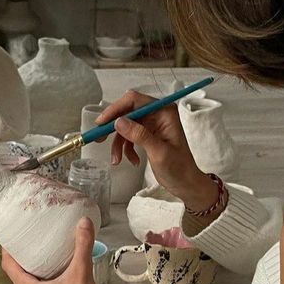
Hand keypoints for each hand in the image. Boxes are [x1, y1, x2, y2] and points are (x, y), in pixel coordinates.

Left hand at [1, 218, 103, 283]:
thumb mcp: (82, 273)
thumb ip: (82, 246)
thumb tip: (83, 224)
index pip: (7, 265)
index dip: (7, 248)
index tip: (11, 235)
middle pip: (15, 273)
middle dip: (21, 256)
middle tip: (28, 240)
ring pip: (26, 282)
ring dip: (31, 268)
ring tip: (40, 252)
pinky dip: (40, 278)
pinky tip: (52, 270)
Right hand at [94, 90, 218, 210]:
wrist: (185, 183)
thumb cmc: (179, 168)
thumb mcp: (159, 152)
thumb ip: (140, 135)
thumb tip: (119, 122)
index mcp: (164, 111)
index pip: (134, 101)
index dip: (115, 109)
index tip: (101, 123)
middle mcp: (157, 114)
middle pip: (127, 112)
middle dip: (112, 127)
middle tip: (98, 138)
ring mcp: (151, 124)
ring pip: (125, 126)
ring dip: (118, 143)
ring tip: (116, 159)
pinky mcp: (147, 134)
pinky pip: (128, 136)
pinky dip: (125, 149)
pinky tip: (131, 160)